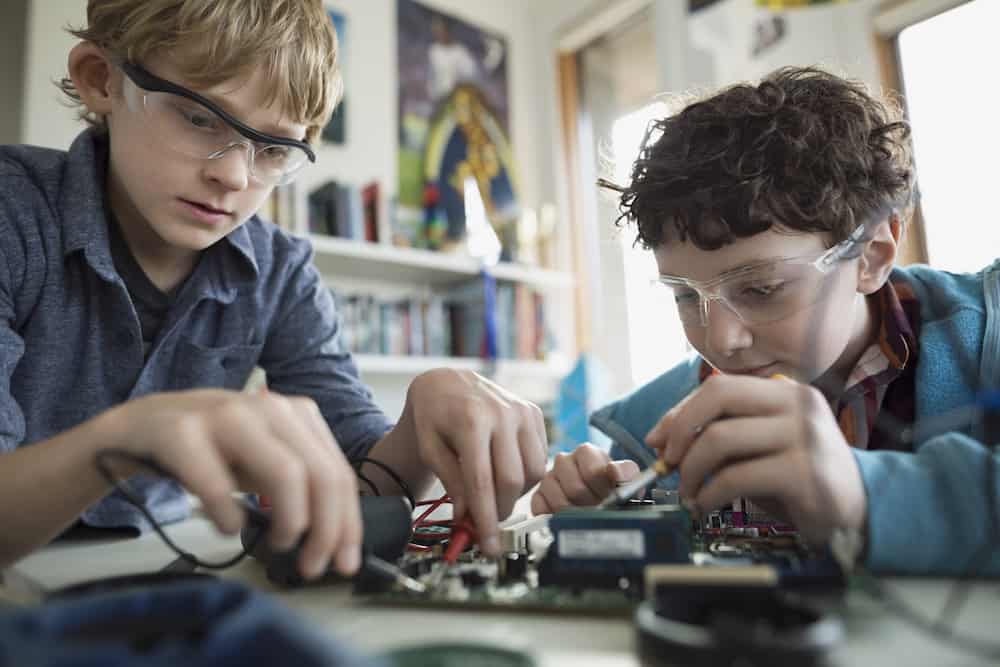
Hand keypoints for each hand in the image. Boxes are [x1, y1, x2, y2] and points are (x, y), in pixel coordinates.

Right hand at [107, 389, 360, 578]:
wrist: (137, 425)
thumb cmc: (209, 448)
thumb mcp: (263, 461)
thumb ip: (302, 488)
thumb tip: (338, 538)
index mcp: (295, 413)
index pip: (338, 473)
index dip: (347, 523)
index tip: (344, 562)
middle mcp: (267, 406)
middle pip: (321, 475)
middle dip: (326, 530)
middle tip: (312, 565)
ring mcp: (225, 415)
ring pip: (286, 473)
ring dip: (291, 522)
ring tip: (278, 544)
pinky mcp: (181, 432)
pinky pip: (217, 483)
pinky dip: (230, 515)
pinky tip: (228, 527)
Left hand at [402, 369, 547, 555]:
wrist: (448, 381)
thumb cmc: (434, 414)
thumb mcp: (430, 448)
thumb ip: (451, 482)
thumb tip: (469, 517)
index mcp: (471, 420)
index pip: (482, 481)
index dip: (485, 518)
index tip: (488, 545)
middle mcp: (502, 413)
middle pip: (511, 480)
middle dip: (500, 510)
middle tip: (486, 522)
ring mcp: (522, 411)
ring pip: (533, 472)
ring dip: (515, 494)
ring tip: (492, 493)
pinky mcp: (534, 413)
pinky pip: (540, 458)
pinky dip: (526, 476)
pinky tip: (505, 472)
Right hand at [531, 443, 639, 514]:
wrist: (602, 502)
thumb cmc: (613, 489)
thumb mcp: (627, 479)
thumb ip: (625, 472)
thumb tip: (613, 470)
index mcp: (585, 452)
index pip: (591, 472)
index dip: (602, 489)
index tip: (609, 495)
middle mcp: (563, 461)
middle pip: (575, 489)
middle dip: (590, 504)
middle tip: (598, 506)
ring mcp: (548, 478)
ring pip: (558, 502)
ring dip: (575, 514)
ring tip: (585, 512)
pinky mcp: (537, 496)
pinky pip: (542, 510)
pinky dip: (556, 518)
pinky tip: (567, 517)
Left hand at [645, 374, 866, 542]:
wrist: (859, 512)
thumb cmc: (801, 479)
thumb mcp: (760, 448)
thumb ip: (722, 434)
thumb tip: (663, 438)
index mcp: (785, 391)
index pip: (719, 386)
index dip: (680, 412)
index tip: (658, 440)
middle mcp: (797, 405)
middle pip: (718, 398)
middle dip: (680, 431)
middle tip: (668, 463)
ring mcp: (804, 436)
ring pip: (720, 439)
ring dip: (691, 470)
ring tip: (689, 493)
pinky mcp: (805, 472)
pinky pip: (736, 477)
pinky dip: (709, 494)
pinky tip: (706, 506)